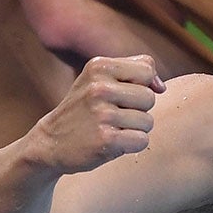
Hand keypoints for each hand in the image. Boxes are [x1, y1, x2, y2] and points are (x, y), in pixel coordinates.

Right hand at [30, 56, 164, 172]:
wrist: (50, 142)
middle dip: (138, 110)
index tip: (122, 95)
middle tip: (113, 115)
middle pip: (150, 97)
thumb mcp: (99, 79)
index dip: (141, 85)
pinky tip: (112, 143)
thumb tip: (162, 87)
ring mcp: (102, 114)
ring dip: (134, 129)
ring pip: (148, 121)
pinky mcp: (106, 140)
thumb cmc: (84, 109)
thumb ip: (134, 71)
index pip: (147, 69)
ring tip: (110, 129)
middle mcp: (99, 88)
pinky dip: (132, 145)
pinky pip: (142, 141)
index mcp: (99, 66)